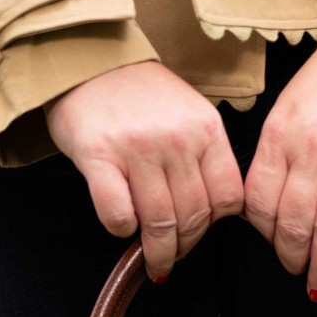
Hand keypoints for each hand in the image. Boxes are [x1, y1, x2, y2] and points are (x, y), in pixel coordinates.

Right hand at [46, 61, 244, 279]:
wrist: (88, 57)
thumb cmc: (139, 94)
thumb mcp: (187, 114)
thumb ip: (202, 156)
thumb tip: (209, 216)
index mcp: (205, 128)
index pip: (228, 198)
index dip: (214, 225)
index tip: (199, 233)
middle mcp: (176, 138)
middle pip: (193, 217)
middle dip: (184, 246)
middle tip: (172, 255)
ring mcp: (137, 148)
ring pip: (159, 223)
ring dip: (156, 251)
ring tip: (151, 259)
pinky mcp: (99, 157)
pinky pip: (119, 215)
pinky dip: (122, 229)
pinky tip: (123, 225)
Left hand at [243, 20, 316, 296]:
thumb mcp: (284, 112)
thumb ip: (273, 161)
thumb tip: (265, 218)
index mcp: (279, 135)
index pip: (261, 202)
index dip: (265, 236)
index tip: (273, 248)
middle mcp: (312, 147)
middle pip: (294, 221)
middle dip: (293, 258)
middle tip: (297, 272)